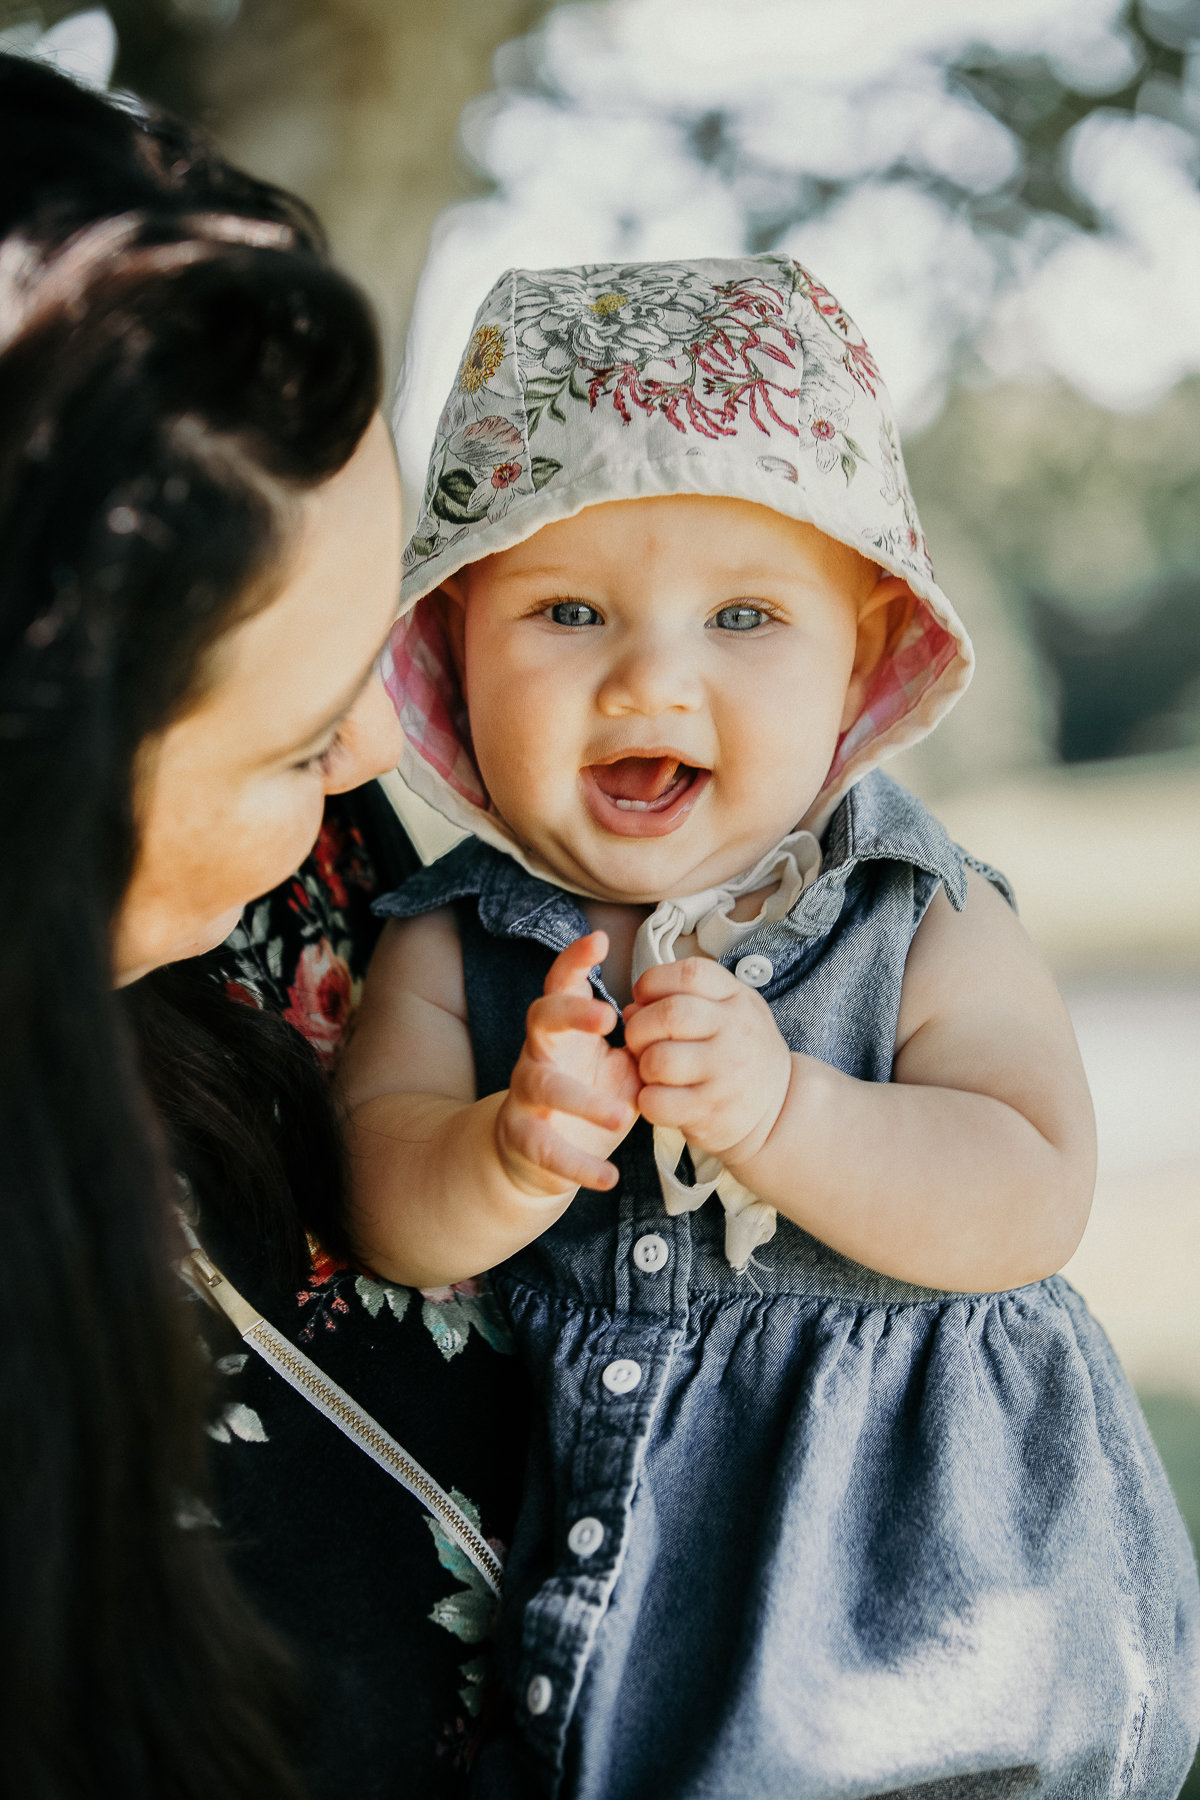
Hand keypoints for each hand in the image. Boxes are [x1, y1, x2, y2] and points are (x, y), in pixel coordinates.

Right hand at [495, 931, 639, 1196]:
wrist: (538, 1155)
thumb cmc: (586, 1094)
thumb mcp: (617, 1064)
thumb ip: (640, 1041)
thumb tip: (680, 1012)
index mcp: (563, 1029)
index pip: (561, 984)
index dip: (574, 960)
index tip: (600, 939)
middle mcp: (538, 1053)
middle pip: (540, 1018)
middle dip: (570, 1013)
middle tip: (608, 1017)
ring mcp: (525, 1095)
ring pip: (543, 1086)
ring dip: (584, 1100)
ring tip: (625, 1115)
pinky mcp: (523, 1138)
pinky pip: (545, 1148)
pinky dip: (578, 1164)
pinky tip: (608, 1177)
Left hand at [624, 957, 791, 1168]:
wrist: (779, 1105)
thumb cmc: (740, 1051)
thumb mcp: (728, 1010)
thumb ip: (681, 999)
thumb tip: (631, 1010)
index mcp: (737, 999)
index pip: (689, 974)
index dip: (654, 982)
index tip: (643, 998)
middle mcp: (736, 1033)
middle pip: (669, 1015)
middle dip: (639, 1027)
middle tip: (640, 1039)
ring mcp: (726, 1076)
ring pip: (658, 1061)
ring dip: (643, 1066)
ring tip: (653, 1070)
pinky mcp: (712, 1113)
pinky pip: (658, 1102)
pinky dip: (647, 1100)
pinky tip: (660, 1096)